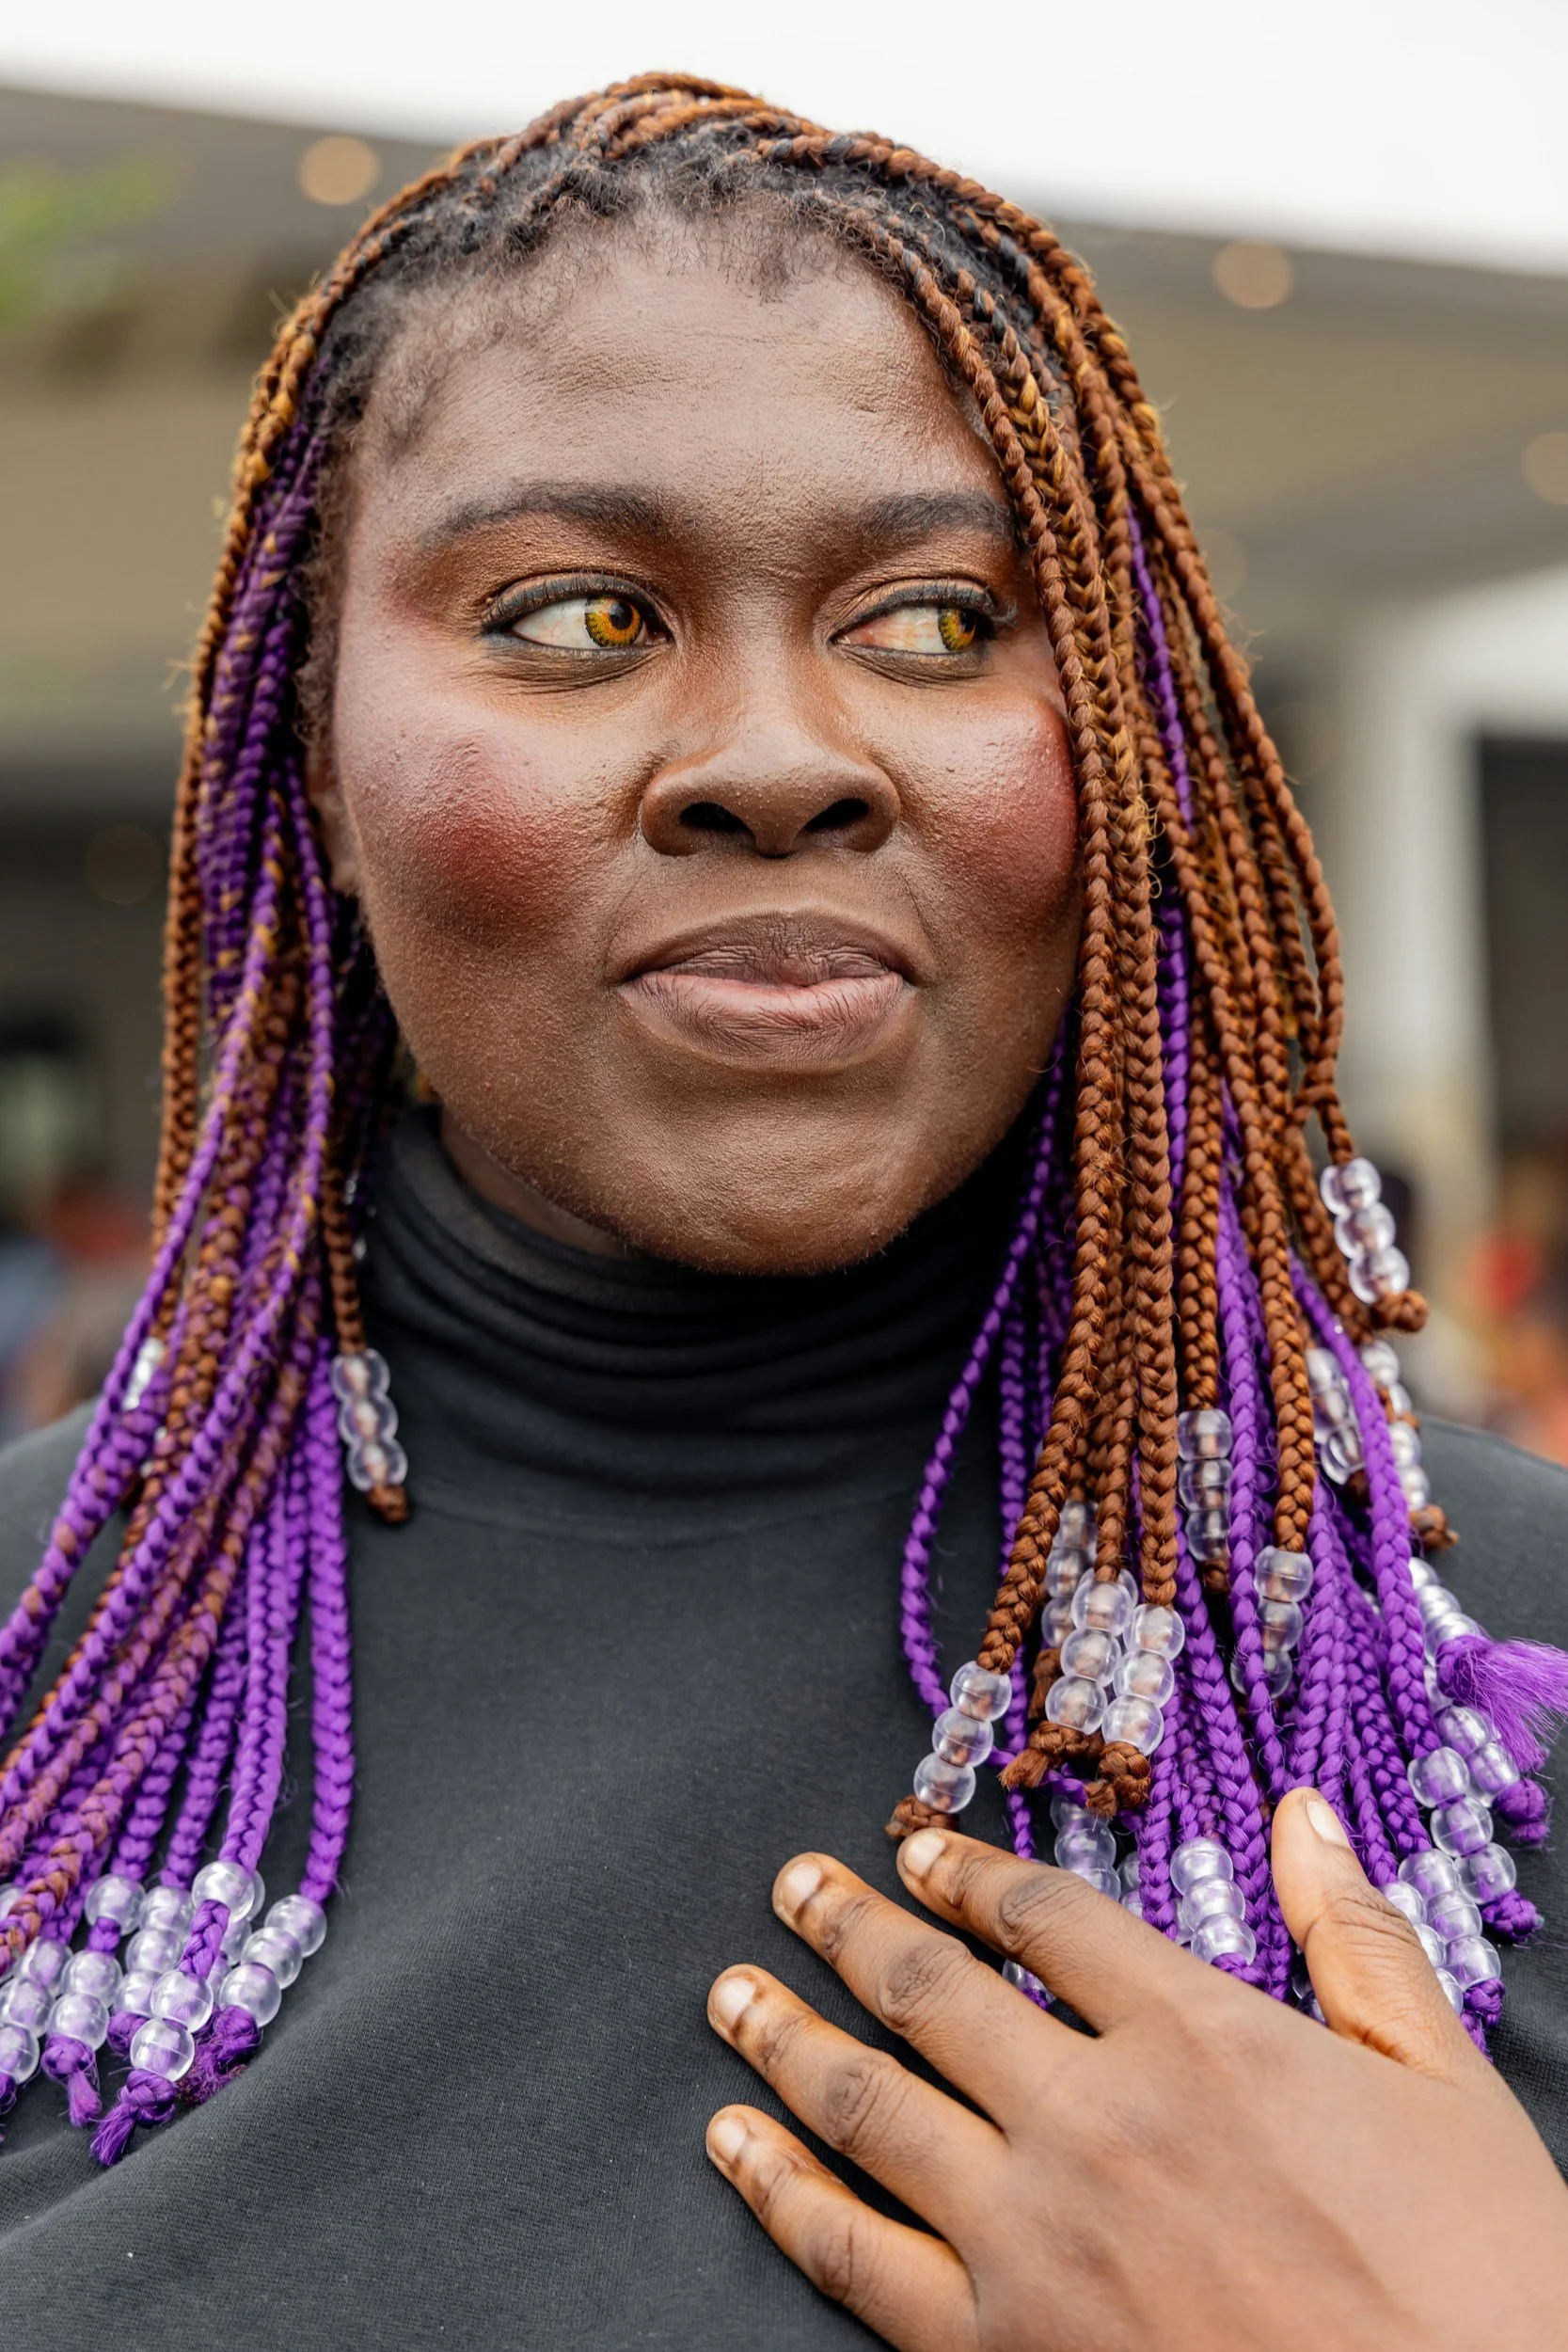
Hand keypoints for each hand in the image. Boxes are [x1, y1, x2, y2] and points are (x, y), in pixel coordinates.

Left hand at [704, 1789, 1567, 2349]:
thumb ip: (1360, 1940)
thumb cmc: (1483, 2287)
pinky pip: (854, 2258)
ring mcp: (1035, 2242)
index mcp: (1201, 2039)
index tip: (915, 1849)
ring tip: (731, 1992)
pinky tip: (736, 2147)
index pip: (1045, 1921)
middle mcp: (1096, 2120)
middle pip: (931, 1994)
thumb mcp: (1447, 2088)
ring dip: (787, 2036)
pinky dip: (780, 2192)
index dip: (967, 1874)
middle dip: (848, 1928)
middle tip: (790, 1886)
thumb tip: (1300, 1814)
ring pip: (869, 2107)